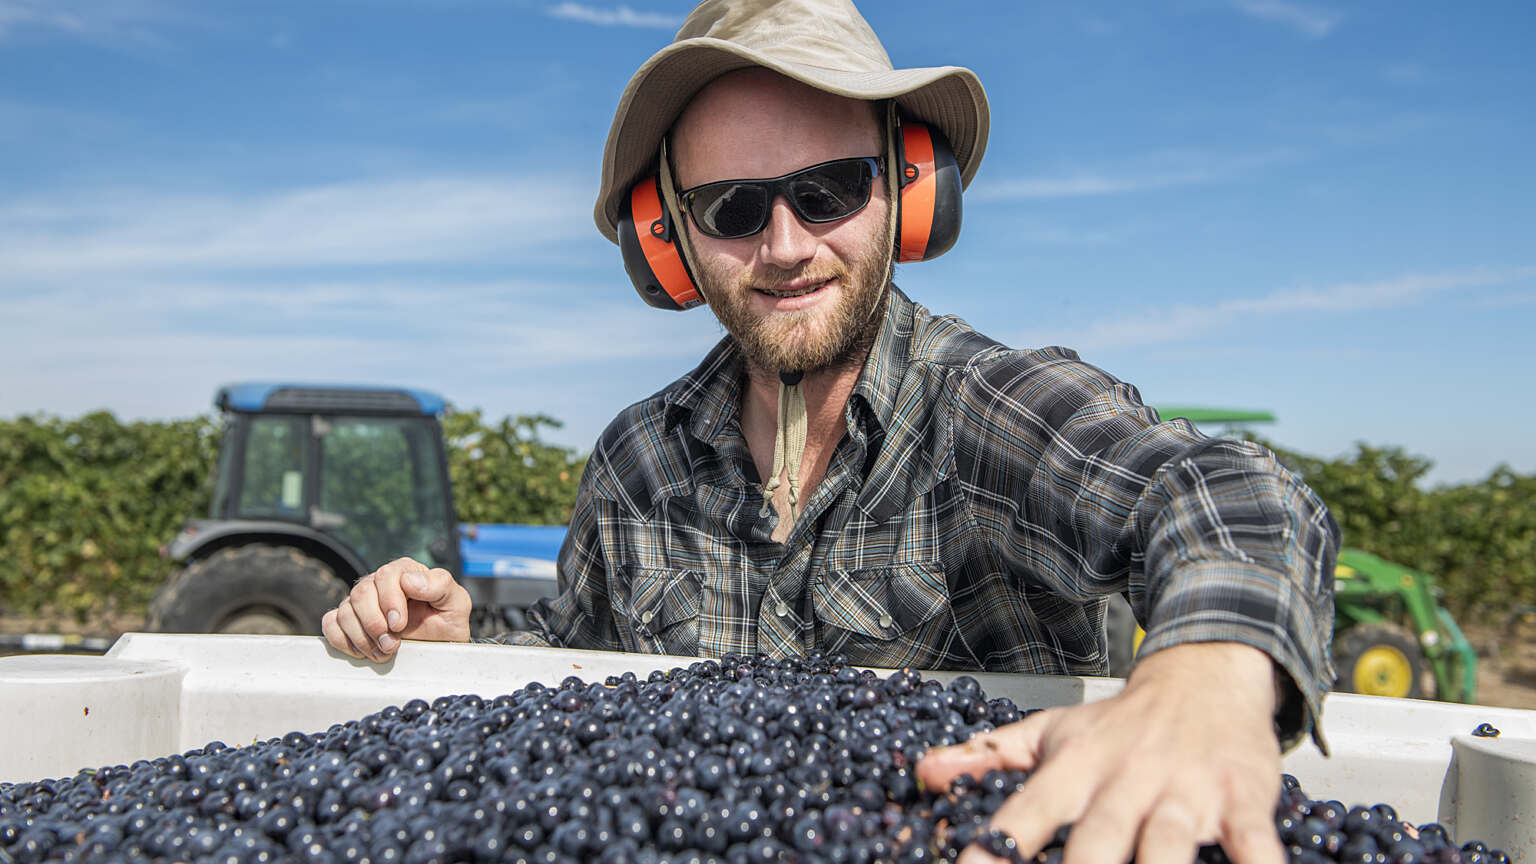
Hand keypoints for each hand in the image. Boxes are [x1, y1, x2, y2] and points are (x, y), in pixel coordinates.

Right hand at [321, 557, 472, 661]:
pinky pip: (330, 624)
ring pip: (344, 612)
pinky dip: (342, 640)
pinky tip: (363, 651)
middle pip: (361, 594)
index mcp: (405, 571)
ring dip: (362, 638)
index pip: (387, 575)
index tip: (399, 625)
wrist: (439, 646)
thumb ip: (440, 585)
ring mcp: (361, 602)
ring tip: (384, 653)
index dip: (390, 601)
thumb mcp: (456, 602)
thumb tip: (409, 580)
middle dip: (375, 624)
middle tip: (392, 645)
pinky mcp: (348, 620)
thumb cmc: (448, 620)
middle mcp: (379, 583)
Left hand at [916, 643, 1284, 863]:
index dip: (997, 847)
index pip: (1027, 813)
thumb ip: (989, 758)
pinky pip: (1255, 849)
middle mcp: (1126, 781)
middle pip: (1097, 842)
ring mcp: (1185, 793)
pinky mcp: (1243, 803)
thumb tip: (922, 773)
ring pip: (1167, 849)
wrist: (1206, 675)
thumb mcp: (1053, 733)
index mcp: (1076, 769)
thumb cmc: (1122, 724)